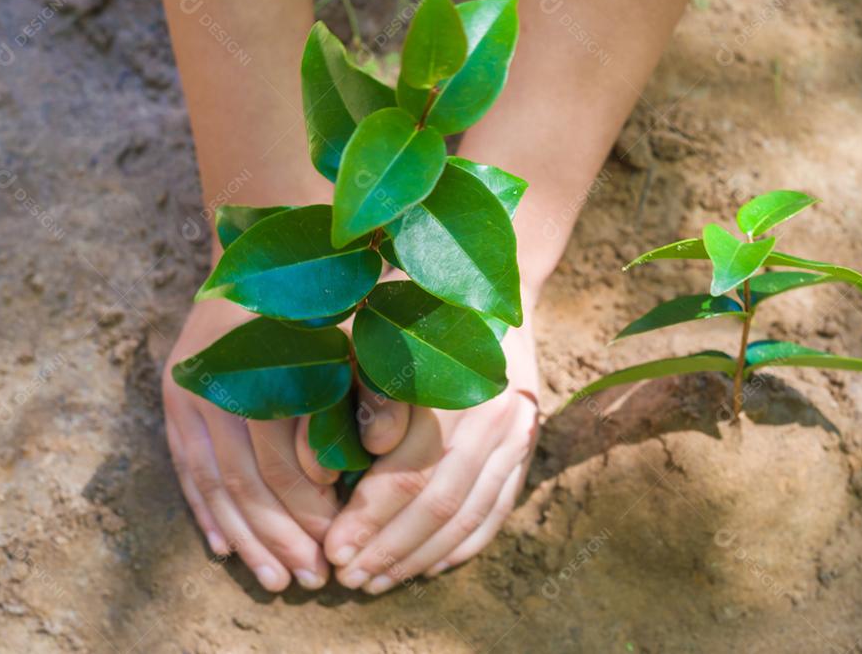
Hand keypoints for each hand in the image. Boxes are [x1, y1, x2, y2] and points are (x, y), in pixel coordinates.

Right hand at [162, 298, 344, 590]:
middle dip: (280, 537)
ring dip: (245, 538)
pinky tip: (226, 549)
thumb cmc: (323, 298)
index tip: (337, 539)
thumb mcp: (355, 332)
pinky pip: (187, 469)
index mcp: (258, 368)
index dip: (308, 507)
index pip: (279, 461)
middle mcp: (211, 383)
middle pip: (244, 482)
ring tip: (274, 580)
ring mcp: (185, 393)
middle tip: (312, 578)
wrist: (260, 252)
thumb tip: (371, 451)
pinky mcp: (173, 400)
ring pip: (213, 485)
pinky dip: (206, 512)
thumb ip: (366, 387)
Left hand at [322, 313, 539, 593]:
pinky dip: (465, 544)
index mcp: (452, 387)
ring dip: (422, 556)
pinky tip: (432, 566)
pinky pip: (498, 507)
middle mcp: (493, 412)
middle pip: (439, 503)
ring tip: (381, 580)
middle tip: (349, 578)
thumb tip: (338, 459)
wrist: (490, 282)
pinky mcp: (528, 442)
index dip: (367, 519)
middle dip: (389, 549)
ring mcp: (517, 430)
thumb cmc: (413, 305)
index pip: (408, 473)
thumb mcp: (376, 331)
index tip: (333, 549)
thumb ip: (360, 391)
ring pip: (469, 513)